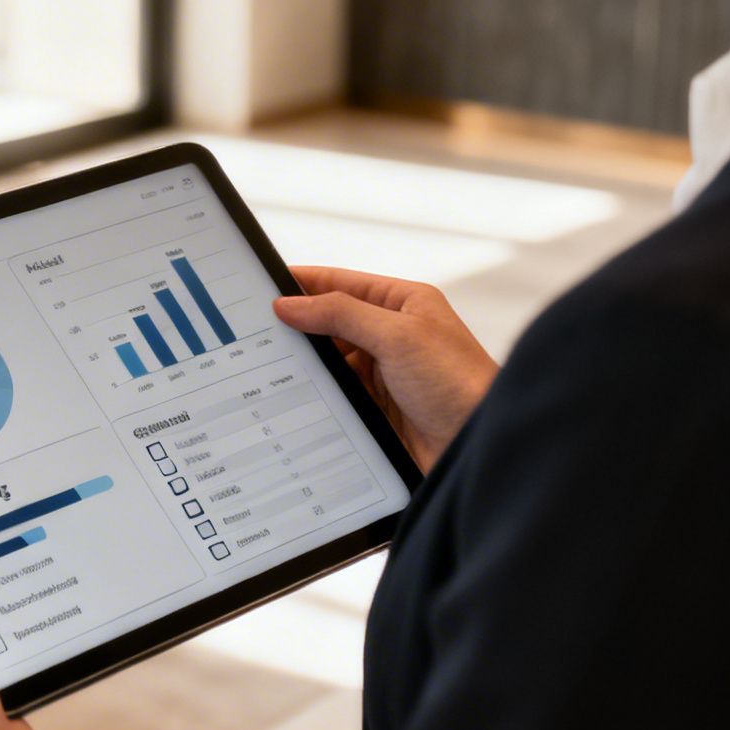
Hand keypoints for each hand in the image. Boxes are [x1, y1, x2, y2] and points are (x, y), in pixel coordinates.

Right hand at [272, 266, 498, 470]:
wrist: (476, 446)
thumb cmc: (459, 383)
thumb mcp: (398, 336)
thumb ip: (342, 314)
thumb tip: (290, 304)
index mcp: (404, 303)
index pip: (342, 284)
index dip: (303, 283)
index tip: (262, 286)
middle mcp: (393, 335)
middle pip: (331, 323)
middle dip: (298, 327)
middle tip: (253, 332)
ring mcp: (384, 373)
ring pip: (330, 362)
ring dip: (304, 365)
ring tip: (263, 366)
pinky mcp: (377, 408)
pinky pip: (335, 394)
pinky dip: (314, 395)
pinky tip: (289, 397)